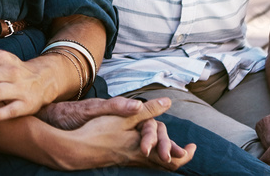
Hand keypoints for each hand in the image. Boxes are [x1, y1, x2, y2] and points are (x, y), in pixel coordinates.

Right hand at [54, 97, 194, 170]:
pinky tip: (147, 145)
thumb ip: (147, 111)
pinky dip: (152, 155)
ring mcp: (130, 161)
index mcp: (143, 149)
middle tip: (186, 150)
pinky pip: (143, 162)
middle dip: (178, 158)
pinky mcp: (121, 160)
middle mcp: (139, 158)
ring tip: (169, 146)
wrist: (77, 150)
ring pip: (154, 164)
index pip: (171, 159)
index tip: (192, 147)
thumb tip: (167, 103)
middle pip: (165, 166)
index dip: (185, 155)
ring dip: (164, 156)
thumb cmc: (98, 133)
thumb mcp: (124, 117)